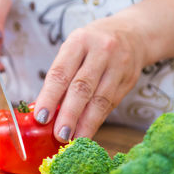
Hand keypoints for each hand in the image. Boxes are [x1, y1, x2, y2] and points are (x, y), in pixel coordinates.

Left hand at [34, 16, 146, 141]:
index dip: (49, 97)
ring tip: (73, 139)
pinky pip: (110, 104)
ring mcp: (118, 65)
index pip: (61, 73)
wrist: (132, 33)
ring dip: (85, 123)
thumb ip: (60, 77)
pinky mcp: (129, 79)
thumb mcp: (73, 50)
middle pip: (82, 88)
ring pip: (100, 100)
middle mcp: (100, 51)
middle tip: (59, 135)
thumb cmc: (91, 46)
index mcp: (78, 42)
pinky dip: (96, 121)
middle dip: (69, 114)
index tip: (41, 117)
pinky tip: (86, 132)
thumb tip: (43, 112)